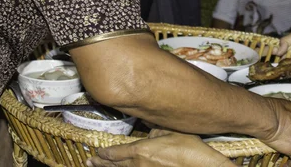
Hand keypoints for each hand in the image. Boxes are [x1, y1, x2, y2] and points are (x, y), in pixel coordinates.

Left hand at [86, 129, 234, 166]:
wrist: (200, 166)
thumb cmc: (189, 149)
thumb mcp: (171, 131)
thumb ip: (156, 129)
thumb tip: (149, 127)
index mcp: (141, 150)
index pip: (116, 152)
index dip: (103, 154)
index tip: (95, 153)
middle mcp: (139, 165)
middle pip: (114, 165)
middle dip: (100, 163)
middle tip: (89, 162)